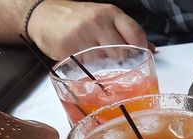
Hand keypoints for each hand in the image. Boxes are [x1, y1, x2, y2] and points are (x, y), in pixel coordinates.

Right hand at [27, 0, 151, 59]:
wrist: (42, 15)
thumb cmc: (76, 18)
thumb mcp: (104, 19)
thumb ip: (126, 32)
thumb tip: (150, 48)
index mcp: (111, 13)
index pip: (136, 34)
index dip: (141, 50)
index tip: (138, 58)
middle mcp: (98, 22)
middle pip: (123, 52)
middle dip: (122, 63)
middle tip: (116, 65)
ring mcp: (83, 34)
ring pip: (106, 62)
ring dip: (104, 68)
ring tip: (97, 62)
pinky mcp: (69, 48)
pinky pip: (87, 67)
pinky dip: (88, 70)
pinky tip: (84, 63)